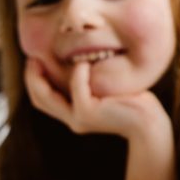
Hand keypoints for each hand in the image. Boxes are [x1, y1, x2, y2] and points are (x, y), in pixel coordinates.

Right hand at [24, 58, 169, 140]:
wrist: (148, 123)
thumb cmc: (131, 102)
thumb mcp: (104, 89)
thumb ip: (90, 81)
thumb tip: (79, 57)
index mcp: (73, 114)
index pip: (41, 99)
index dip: (33, 80)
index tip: (34, 60)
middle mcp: (72, 119)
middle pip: (38, 99)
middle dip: (31, 77)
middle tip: (32, 57)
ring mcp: (78, 119)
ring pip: (46, 97)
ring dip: (42, 76)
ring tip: (43, 58)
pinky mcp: (88, 114)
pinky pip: (76, 90)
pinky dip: (77, 74)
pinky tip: (83, 63)